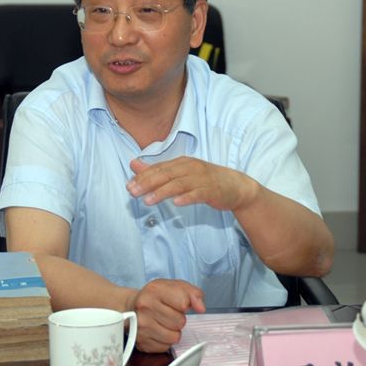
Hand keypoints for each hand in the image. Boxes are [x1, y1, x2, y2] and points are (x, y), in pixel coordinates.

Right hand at [126, 279, 204, 352]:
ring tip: (164, 322)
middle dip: (178, 319)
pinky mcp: (141, 341)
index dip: (185, 305)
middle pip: (179, 322)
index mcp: (155, 290)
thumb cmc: (157, 297)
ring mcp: (140, 326)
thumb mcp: (176, 287)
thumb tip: (201, 308)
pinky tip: (158, 331)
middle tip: (169, 313)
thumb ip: (193, 293)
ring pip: (174, 337)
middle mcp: (144, 307)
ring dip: (173, 331)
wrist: (131, 306)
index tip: (179, 303)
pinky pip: (165, 347)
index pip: (183, 303)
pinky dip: (165, 341)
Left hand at [127, 156, 256, 210]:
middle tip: (133, 192)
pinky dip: (187, 198)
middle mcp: (190, 168)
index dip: (143, 177)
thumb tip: (133, 164)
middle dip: (148, 183)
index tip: (129, 185)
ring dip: (162, 192)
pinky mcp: (211, 191)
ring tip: (148, 200)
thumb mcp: (181, 172)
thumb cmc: (205, 180)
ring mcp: (201, 179)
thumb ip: (157, 170)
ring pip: (179, 184)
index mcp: (182, 163)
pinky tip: (176, 203)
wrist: (236, 187)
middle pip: (166, 175)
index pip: (159, 168)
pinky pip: (198, 194)